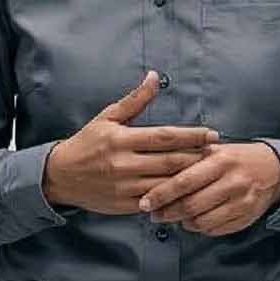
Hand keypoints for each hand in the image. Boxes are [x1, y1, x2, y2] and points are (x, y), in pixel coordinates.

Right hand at [40, 72, 217, 215]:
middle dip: (198, 157)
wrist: (60, 176)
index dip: (192, 136)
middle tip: (219, 153)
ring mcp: (125, 187)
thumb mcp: (108, 117)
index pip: (165, 137)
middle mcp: (124, 164)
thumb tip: (155, 76)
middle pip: (171, 161)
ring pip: (167, 184)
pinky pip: (157, 202)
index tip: (212, 134)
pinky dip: (175, 197)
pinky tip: (191, 192)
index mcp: (122, 139)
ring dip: (191, 178)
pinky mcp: (126, 204)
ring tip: (211, 172)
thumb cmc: (87, 142)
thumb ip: (135, 99)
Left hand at [139, 142, 279, 235]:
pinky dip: (200, 228)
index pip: (183, 182)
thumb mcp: (213, 151)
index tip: (144, 203)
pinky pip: (215, 230)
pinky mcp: (246, 218)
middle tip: (154, 214)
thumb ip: (188, 160)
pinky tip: (194, 220)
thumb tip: (154, 174)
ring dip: (183, 222)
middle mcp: (232, 182)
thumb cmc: (235, 158)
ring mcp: (241, 202)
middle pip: (191, 205)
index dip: (160, 194)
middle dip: (168, 213)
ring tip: (175, 216)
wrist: (273, 169)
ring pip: (202, 222)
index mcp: (220, 161)